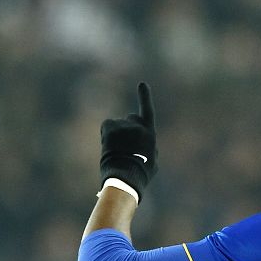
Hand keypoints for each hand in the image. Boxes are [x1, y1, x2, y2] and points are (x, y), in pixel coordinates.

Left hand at [100, 82, 157, 200]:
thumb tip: (146, 143)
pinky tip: (109, 146)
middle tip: (126, 145)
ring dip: (117, 134)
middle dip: (129, 126)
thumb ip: (150, 147)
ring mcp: (123, 125)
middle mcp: (137, 125)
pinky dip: (107, 133)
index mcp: (149, 133)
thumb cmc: (140, 173)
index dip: (145, 97)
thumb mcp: (153, 161)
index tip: (142, 84)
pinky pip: (107, 125)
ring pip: (118, 125)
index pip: (148, 111)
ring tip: (117, 151)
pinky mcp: (111, 127)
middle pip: (131, 118)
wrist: (125, 176)